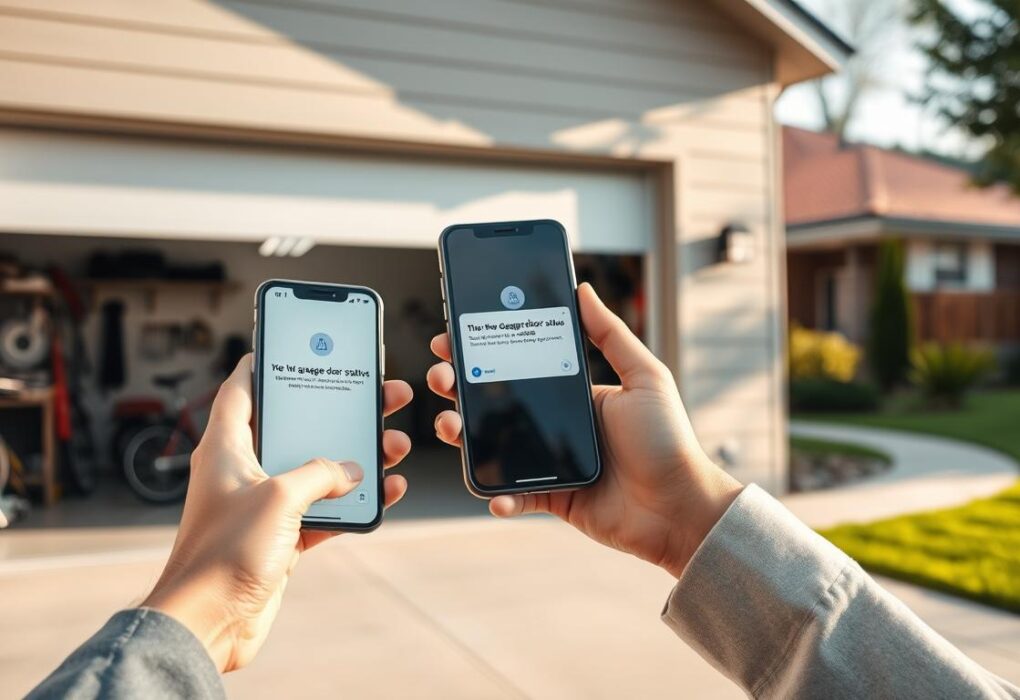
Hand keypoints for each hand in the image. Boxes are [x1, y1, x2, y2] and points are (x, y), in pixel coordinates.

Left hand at [142, 355, 412, 672]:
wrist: (210, 625)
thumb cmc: (223, 555)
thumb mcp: (279, 498)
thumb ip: (319, 473)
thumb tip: (351, 469)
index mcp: (227, 448)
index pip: (242, 388)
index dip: (265, 362)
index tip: (293, 344)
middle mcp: (245, 470)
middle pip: (297, 426)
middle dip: (339, 410)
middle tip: (378, 391)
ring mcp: (265, 505)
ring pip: (318, 468)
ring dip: (357, 456)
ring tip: (394, 441)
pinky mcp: (282, 537)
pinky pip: (326, 510)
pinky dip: (355, 501)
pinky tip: (385, 491)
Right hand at [427, 283, 741, 579]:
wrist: (680, 508)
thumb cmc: (669, 440)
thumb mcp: (645, 377)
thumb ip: (611, 334)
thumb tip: (583, 289)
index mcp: (574, 392)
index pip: (520, 365)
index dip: (485, 351)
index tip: (454, 337)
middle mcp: (557, 424)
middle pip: (497, 402)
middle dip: (460, 388)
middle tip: (440, 377)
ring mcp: (550, 462)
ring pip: (493, 446)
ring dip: (464, 435)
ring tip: (449, 426)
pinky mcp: (551, 498)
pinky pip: (512, 494)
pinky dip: (497, 494)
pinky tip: (493, 491)